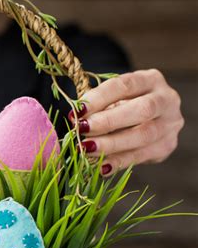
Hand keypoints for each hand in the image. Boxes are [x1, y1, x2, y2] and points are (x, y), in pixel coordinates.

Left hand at [69, 69, 183, 174]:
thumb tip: (76, 118)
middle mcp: (166, 99)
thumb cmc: (123, 105)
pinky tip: (102, 167)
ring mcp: (170, 124)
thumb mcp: (113, 98)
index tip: (78, 110)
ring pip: (143, 135)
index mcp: (150, 80)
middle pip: (141, 110)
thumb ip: (99, 106)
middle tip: (82, 129)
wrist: (150, 120)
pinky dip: (119, 162)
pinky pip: (142, 156)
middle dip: (108, 121)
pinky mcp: (167, 146)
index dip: (100, 97)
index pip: (125, 85)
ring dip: (112, 144)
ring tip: (87, 148)